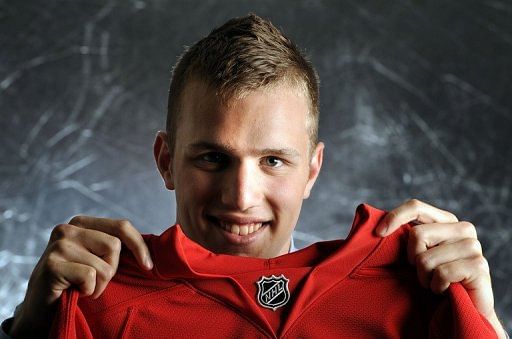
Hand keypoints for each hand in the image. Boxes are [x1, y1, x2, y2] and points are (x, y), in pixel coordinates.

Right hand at [9, 216, 151, 337]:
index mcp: (82, 223)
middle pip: (115, 246)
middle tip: (95, 281)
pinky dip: (88, 291)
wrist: (42, 310)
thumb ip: (115, 247)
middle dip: (112, 270)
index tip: (148, 266)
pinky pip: (90, 277)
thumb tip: (155, 243)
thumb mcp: (97, 259)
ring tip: (82, 287)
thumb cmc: (75, 283)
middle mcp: (68, 228)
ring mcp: (58, 245)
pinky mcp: (51, 264)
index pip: (122, 226)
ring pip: (104, 265)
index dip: (139, 246)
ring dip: (99, 284)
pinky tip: (74, 292)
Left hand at [375, 199, 505, 337]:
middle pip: (417, 234)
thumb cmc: (432, 281)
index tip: (378, 233)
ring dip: (424, 278)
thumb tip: (376, 228)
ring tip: (435, 283)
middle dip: (412, 260)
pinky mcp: (478, 266)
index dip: (395, 217)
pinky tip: (446, 291)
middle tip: (424, 273)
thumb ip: (404, 238)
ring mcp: (473, 246)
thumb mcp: (415, 256)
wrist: (458, 312)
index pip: (416, 207)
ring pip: (426, 258)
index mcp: (446, 221)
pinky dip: (436, 286)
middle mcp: (463, 229)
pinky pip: (441, 273)